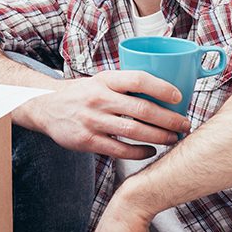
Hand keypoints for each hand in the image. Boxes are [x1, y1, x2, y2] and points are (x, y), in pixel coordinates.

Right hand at [16, 70, 190, 157]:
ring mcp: (93, 120)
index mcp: (105, 79)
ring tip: (173, 138)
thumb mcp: (100, 80)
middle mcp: (99, 98)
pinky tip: (151, 151)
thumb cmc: (82, 93)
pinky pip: (120, 149)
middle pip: (141, 109)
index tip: (179, 96)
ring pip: (134, 131)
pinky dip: (139, 152)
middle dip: (168, 118)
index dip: (161, 87)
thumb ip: (124, 85)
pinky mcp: (88, 141)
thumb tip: (161, 91)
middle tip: (184, 124)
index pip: (138, 79)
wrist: (47, 106)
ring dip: (159, 136)